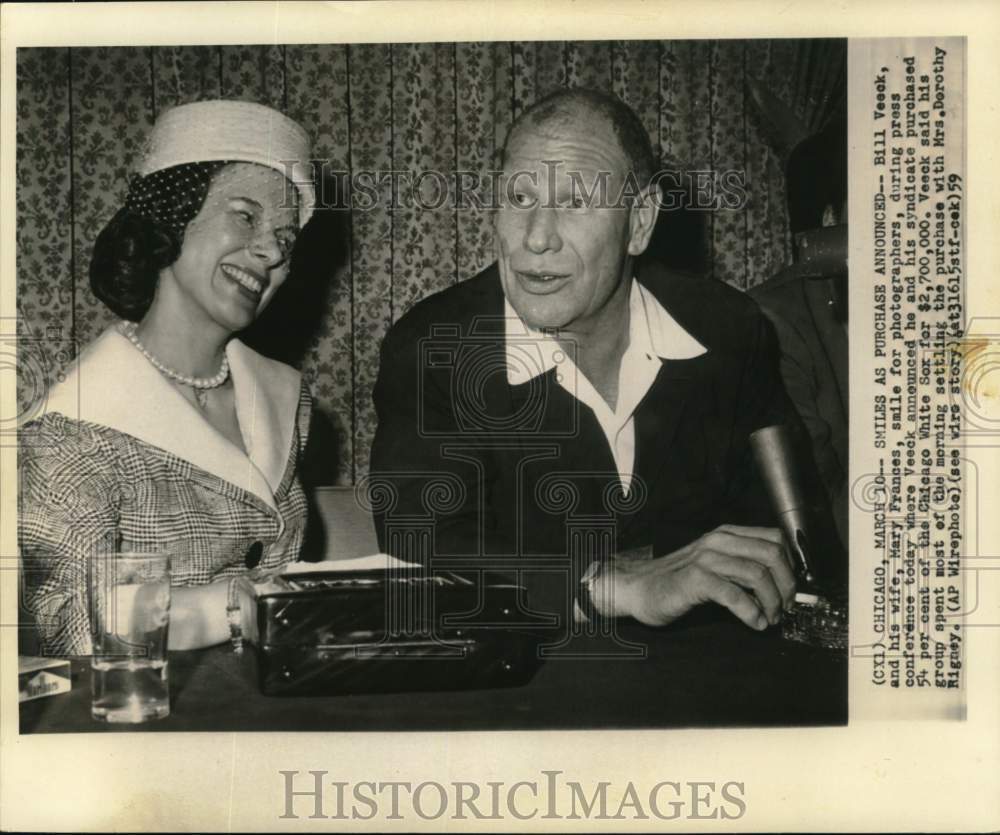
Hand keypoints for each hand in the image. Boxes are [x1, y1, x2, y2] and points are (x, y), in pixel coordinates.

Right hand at [594, 525, 795, 629]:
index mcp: (726, 535)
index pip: (775, 539)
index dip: (790, 565)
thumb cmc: (678, 581)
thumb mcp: (714, 565)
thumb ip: (742, 567)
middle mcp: (718, 542)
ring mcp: (706, 559)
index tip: (789, 589)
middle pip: (772, 555)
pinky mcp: (695, 580)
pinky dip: (752, 613)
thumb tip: (780, 585)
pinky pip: (735, 595)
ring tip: (770, 618)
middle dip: (787, 585)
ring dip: (772, 602)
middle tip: (784, 607)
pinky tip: (755, 623)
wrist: (639, 588)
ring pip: (758, 574)